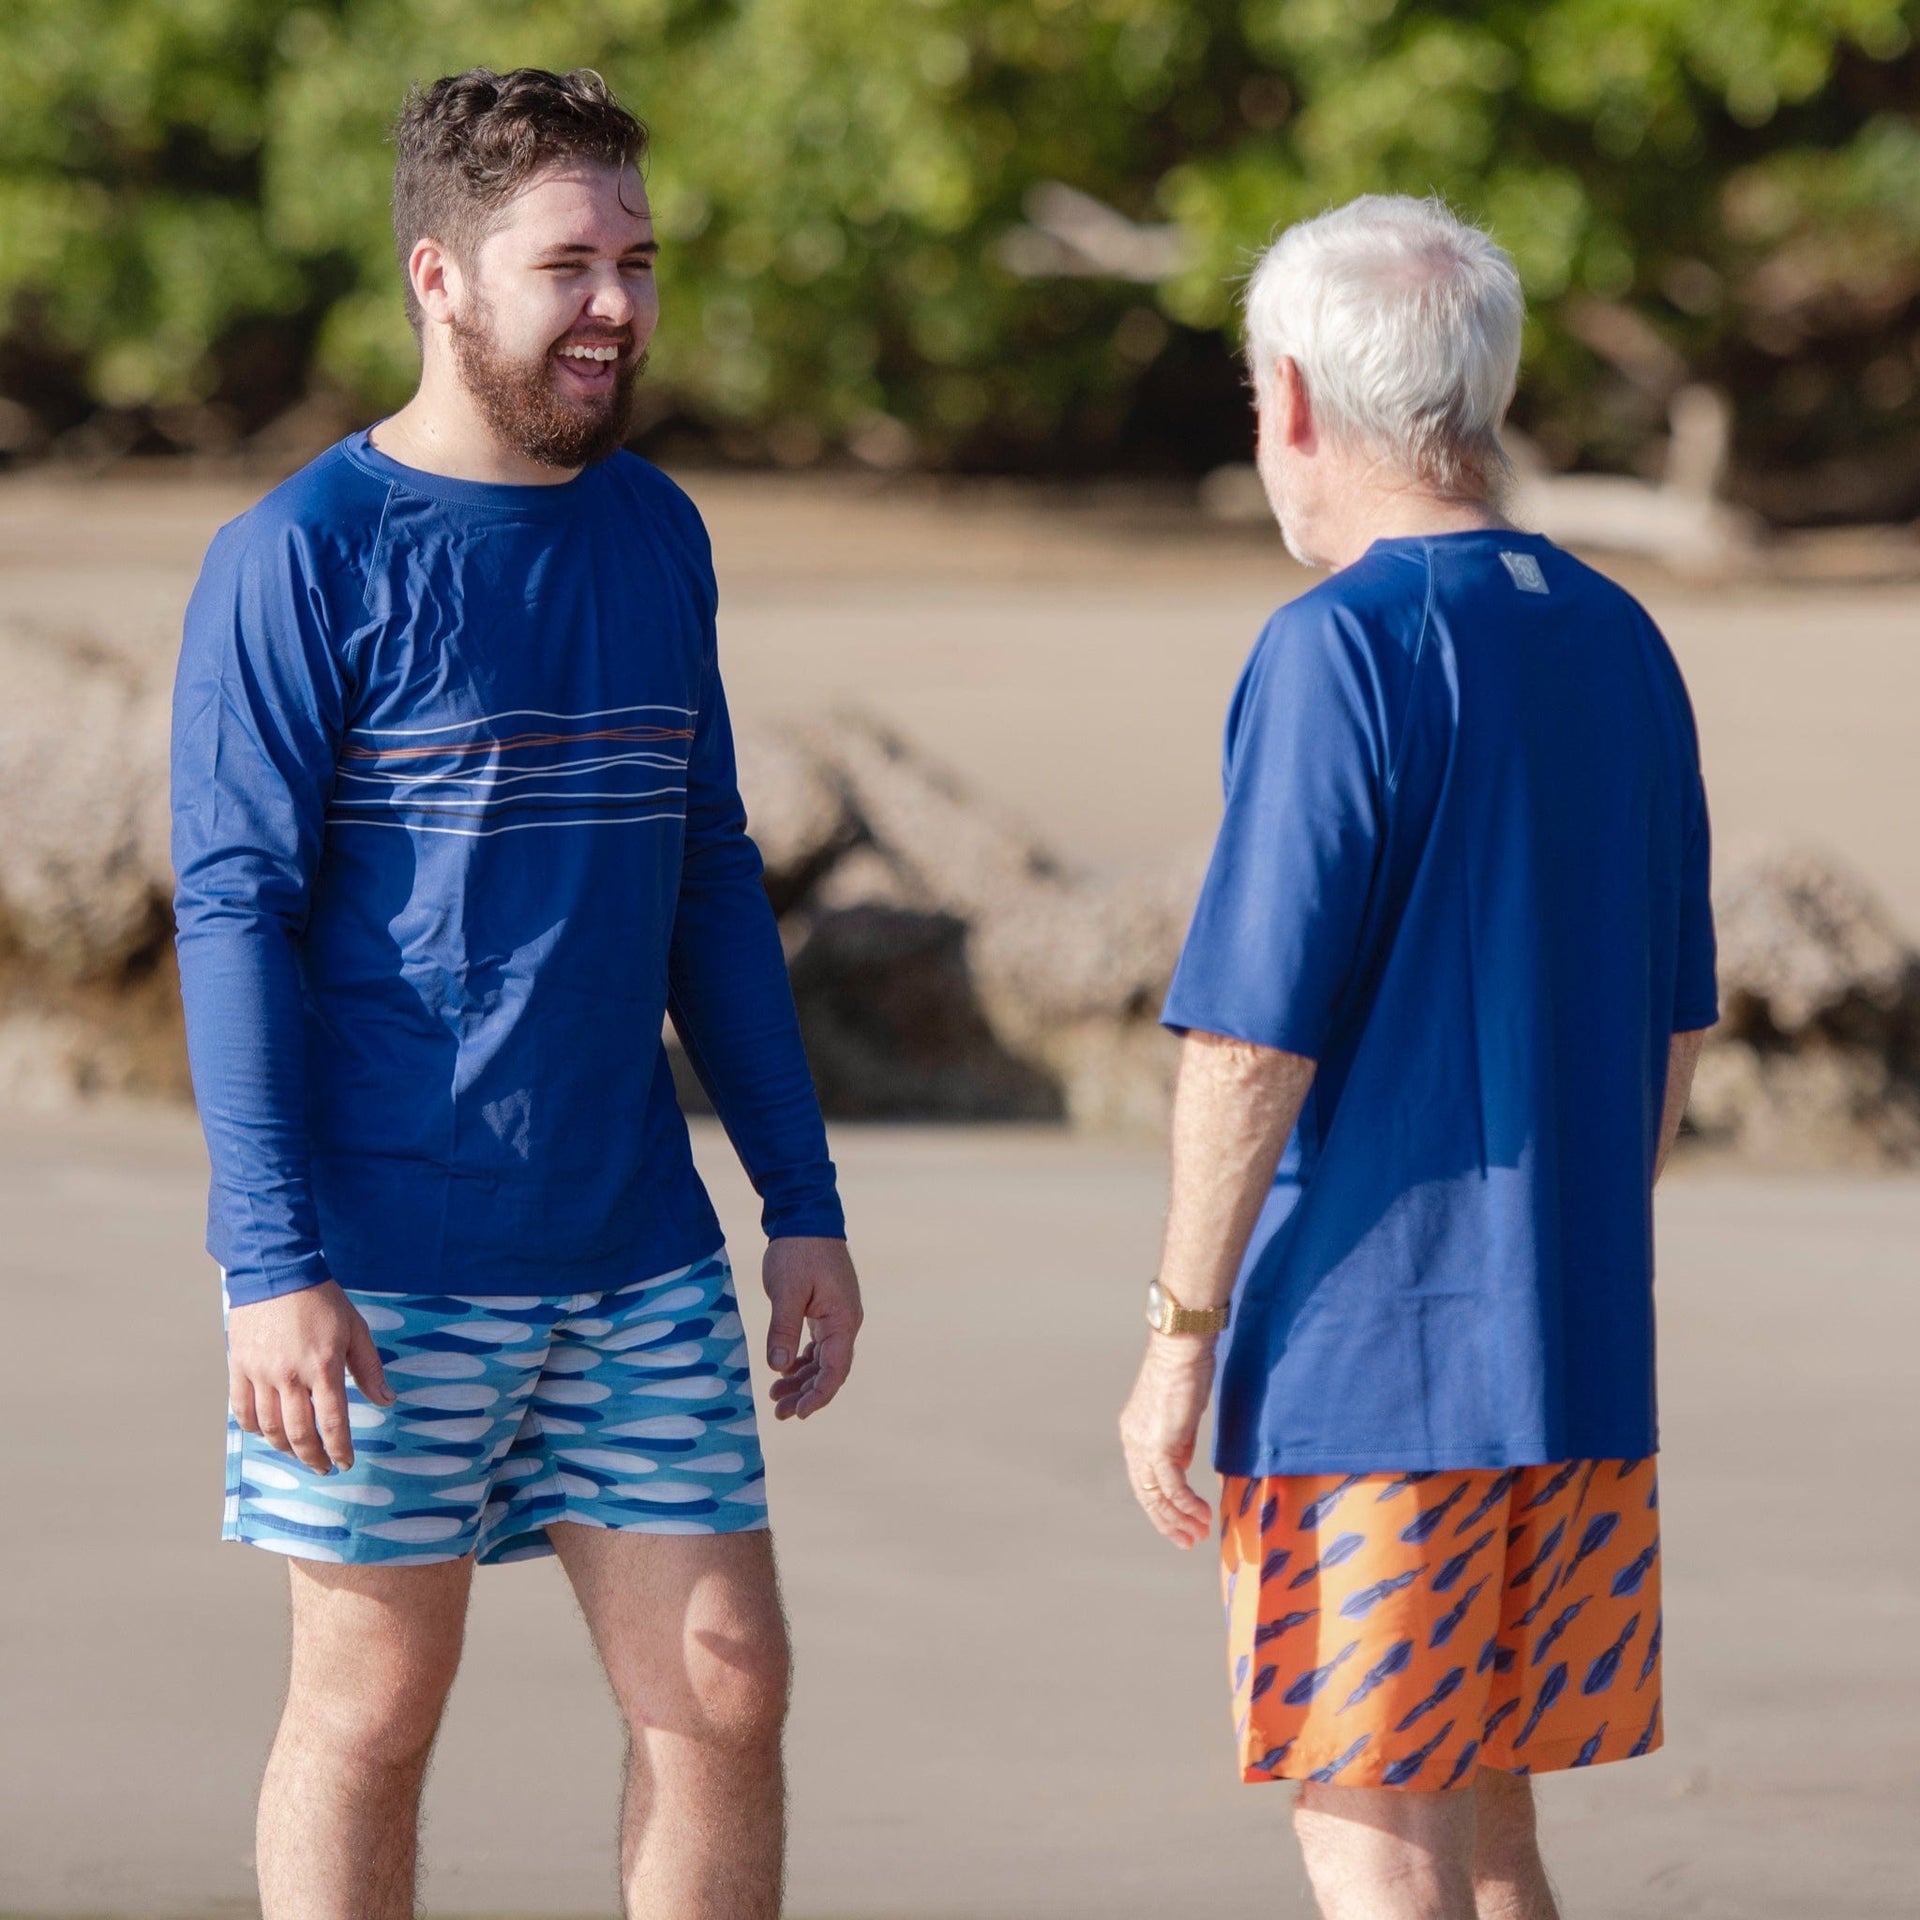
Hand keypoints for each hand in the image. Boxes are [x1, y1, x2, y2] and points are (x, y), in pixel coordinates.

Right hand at [227, 1280, 394, 1473]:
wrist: (277, 1272)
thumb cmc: (321, 1300)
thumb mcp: (354, 1329)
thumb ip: (369, 1368)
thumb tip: (386, 1400)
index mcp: (323, 1366)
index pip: (332, 1421)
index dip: (339, 1448)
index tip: (345, 1463)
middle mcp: (289, 1375)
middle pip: (299, 1433)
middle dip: (314, 1457)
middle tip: (323, 1467)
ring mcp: (260, 1373)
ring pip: (269, 1427)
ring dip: (286, 1448)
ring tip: (300, 1454)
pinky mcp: (238, 1367)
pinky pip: (242, 1410)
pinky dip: (255, 1429)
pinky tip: (268, 1434)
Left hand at [763, 1237, 862, 1420]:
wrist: (805, 1215)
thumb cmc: (797, 1251)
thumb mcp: (786, 1291)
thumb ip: (783, 1330)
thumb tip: (779, 1369)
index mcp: (842, 1320)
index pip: (836, 1370)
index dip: (818, 1396)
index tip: (798, 1414)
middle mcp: (845, 1321)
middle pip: (830, 1369)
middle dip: (806, 1394)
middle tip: (779, 1413)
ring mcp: (837, 1315)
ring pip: (823, 1359)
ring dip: (802, 1380)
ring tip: (776, 1398)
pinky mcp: (826, 1308)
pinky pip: (818, 1345)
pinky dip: (802, 1361)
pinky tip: (784, 1371)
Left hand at [1119, 1333, 1217, 1548]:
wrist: (1183, 1348)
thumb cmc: (1187, 1372)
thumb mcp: (1182, 1416)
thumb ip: (1180, 1443)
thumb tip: (1183, 1466)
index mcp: (1134, 1433)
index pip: (1143, 1480)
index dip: (1160, 1506)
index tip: (1180, 1524)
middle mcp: (1133, 1440)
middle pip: (1145, 1494)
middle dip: (1167, 1521)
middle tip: (1187, 1540)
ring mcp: (1143, 1442)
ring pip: (1156, 1494)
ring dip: (1178, 1519)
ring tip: (1198, 1534)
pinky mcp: (1160, 1443)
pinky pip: (1171, 1485)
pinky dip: (1187, 1504)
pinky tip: (1203, 1514)